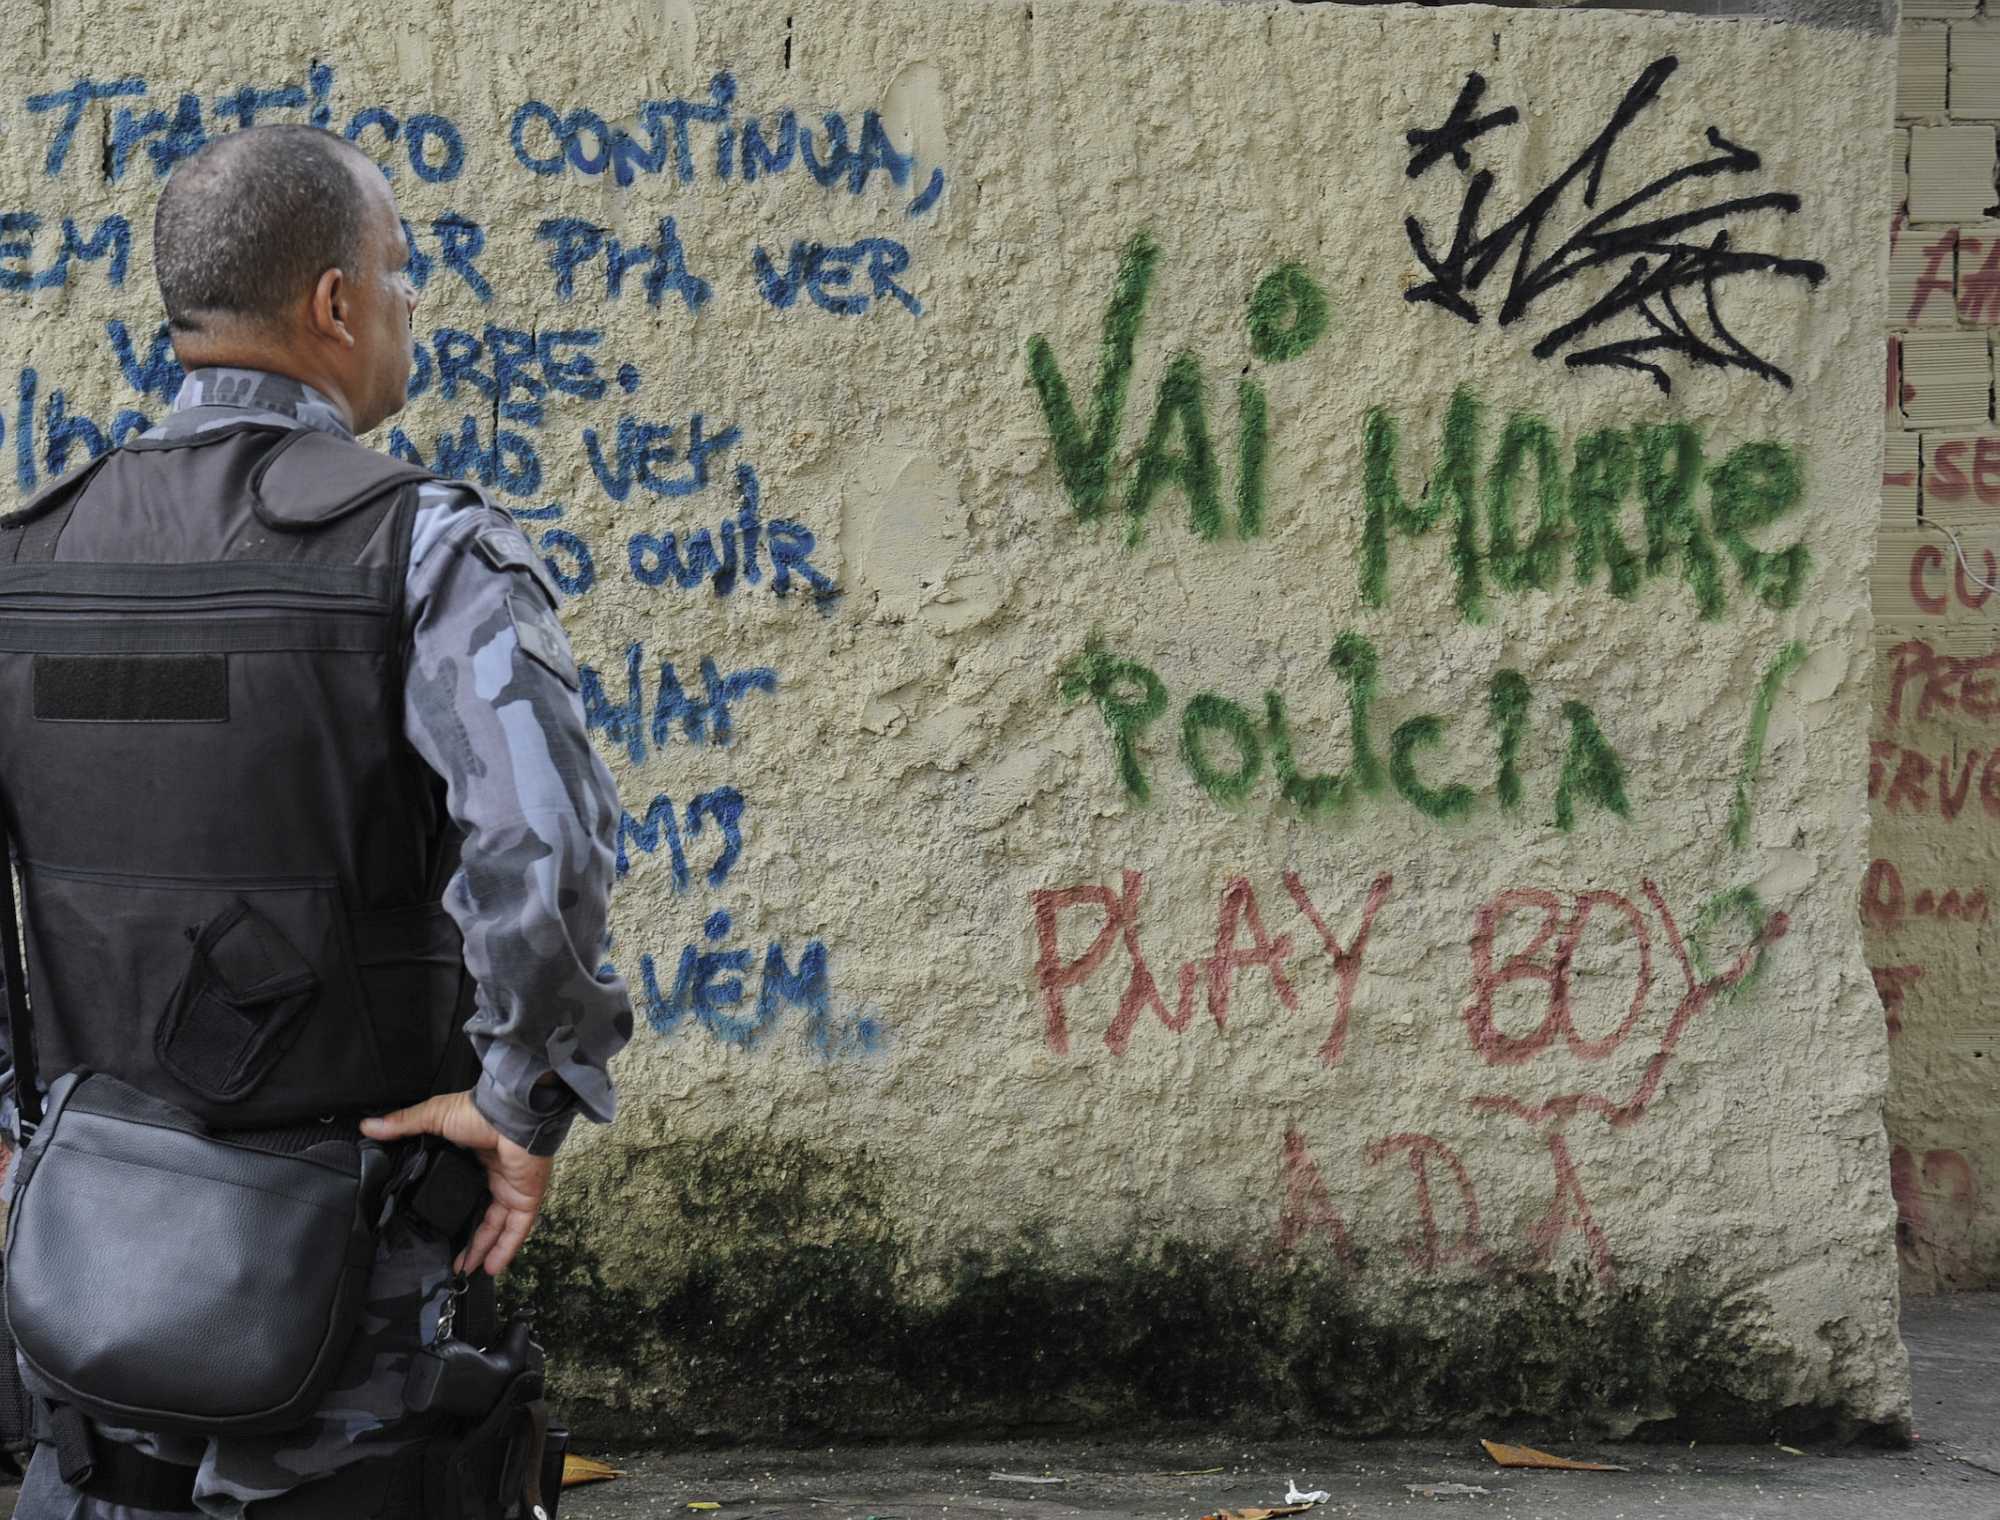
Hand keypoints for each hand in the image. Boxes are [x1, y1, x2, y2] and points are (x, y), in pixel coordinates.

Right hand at [361, 1090, 552, 1276]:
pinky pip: (517, 1230)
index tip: (433, 1224)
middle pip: (482, 1213)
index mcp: (477, 1158)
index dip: (451, 1207)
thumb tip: (369, 1127)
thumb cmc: (479, 1111)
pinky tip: (490, 1267)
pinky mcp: (526, 1197)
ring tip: (465, 1271)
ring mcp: (513, 1187)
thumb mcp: (434, 1116)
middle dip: (469, 1238)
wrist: (511, 1113)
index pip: (465, 1188)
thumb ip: (403, 1125)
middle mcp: (496, 1175)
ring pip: (498, 1227)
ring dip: (483, 1250)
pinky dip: (505, 1249)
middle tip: (451, 1259)